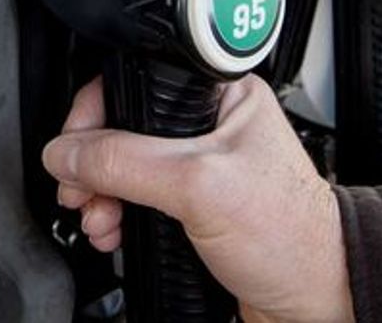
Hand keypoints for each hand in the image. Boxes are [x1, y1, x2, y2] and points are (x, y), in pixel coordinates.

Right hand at [42, 74, 352, 322]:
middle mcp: (208, 124)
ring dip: (101, 194)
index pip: (136, 81)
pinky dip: (117, 213)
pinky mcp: (191, 204)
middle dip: (93, 164)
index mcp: (221, 95)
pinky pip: (137, 198)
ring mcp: (199, 166)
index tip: (74, 147)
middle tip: (79, 189)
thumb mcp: (198, 187)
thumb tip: (66, 153)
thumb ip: (126, 163)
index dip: (96, 114)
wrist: (315, 300)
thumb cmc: (291, 237)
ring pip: (125, 167)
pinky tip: (114, 229)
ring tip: (100, 217)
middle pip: (122, 127)